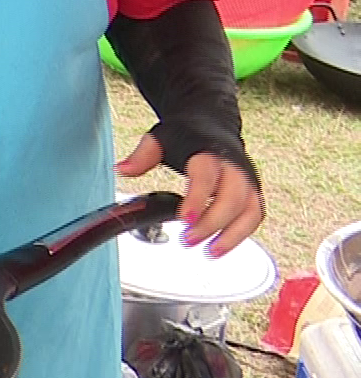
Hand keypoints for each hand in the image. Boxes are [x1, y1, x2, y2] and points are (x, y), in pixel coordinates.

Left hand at [117, 133, 263, 256]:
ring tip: (209, 252)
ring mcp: (247, 179)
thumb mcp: (159, 139)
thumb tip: (122, 169)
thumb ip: (143, 156)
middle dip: (212, 223)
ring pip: (249, 211)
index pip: (206, 176)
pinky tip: (219, 247)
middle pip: (233, 198)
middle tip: (188, 240)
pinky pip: (254, 217)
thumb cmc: (184, 136)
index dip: (198, 199)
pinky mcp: (253, 191)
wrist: (210, 124)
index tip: (185, 219)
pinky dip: (240, 235)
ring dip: (232, 235)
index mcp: (208, 152)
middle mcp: (233, 166)